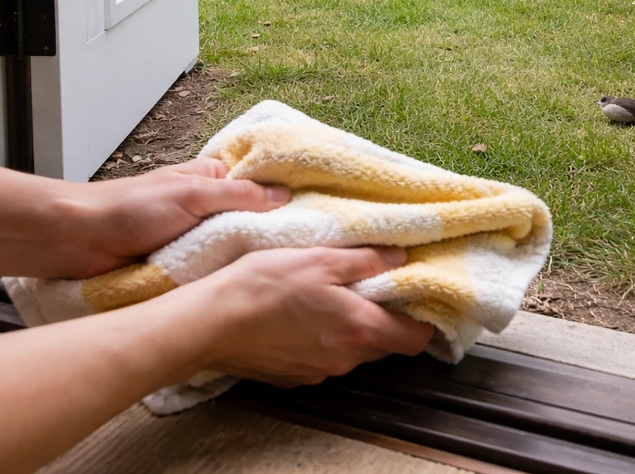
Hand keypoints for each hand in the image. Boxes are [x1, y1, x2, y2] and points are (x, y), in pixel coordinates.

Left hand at [77, 158, 290, 276]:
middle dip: (274, 230)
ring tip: (289, 266)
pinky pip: (219, 268)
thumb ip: (239, 194)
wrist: (79, 241)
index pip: (261, 183)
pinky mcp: (188, 264)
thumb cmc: (129, 207)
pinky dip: (231, 273)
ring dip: (251, 255)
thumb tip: (283, 195)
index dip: (287, 194)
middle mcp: (210, 205)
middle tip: (309, 245)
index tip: (318, 208)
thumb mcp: (193, 194)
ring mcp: (200, 236)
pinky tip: (255, 281)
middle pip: (254, 218)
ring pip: (239, 245)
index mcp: (213, 178)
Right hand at [188, 246, 433, 385]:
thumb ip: (366, 260)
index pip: (415, 340)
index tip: (419, 300)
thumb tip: (399, 259)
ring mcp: (318, 372)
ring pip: (353, 351)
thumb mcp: (321, 258)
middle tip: (373, 287)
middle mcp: (344, 359)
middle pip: (384, 345)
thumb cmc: (265, 286)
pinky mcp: (294, 376)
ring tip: (333, 295)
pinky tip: (304, 315)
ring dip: (352, 328)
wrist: (210, 322)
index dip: (424, 321)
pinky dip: (324, 339)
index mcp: (359, 330)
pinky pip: (324, 358)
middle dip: (385, 319)